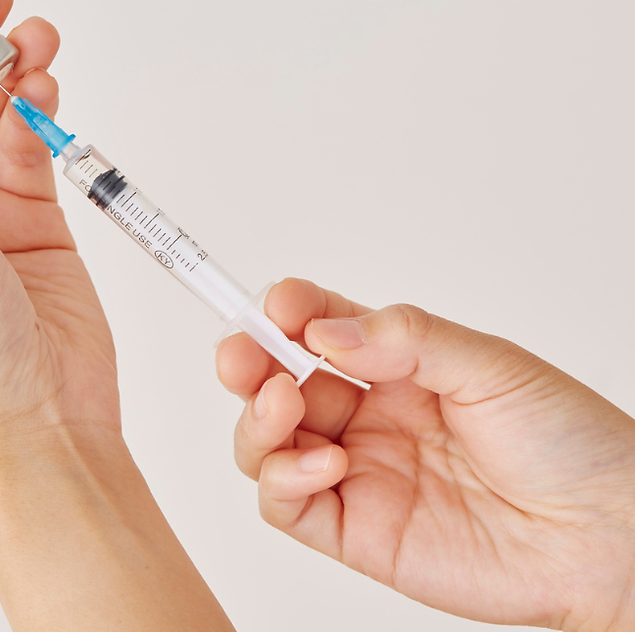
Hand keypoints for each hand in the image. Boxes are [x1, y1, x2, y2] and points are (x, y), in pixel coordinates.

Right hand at [217, 278, 634, 629]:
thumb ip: (404, 340)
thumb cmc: (570, 445)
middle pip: (276, 380)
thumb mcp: (490, 366)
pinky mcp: (355, 529)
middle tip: (244, 353)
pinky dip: (283, 476)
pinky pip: (285, 503)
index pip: (320, 327)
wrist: (610, 540)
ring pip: (265, 440)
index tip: (278, 303)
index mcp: (398, 368)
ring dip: (256, 417)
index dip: (288, 311)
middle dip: (248, 360)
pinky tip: (324, 461)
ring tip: (283, 402)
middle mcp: (368, 416)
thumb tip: (324, 330)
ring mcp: (357, 472)